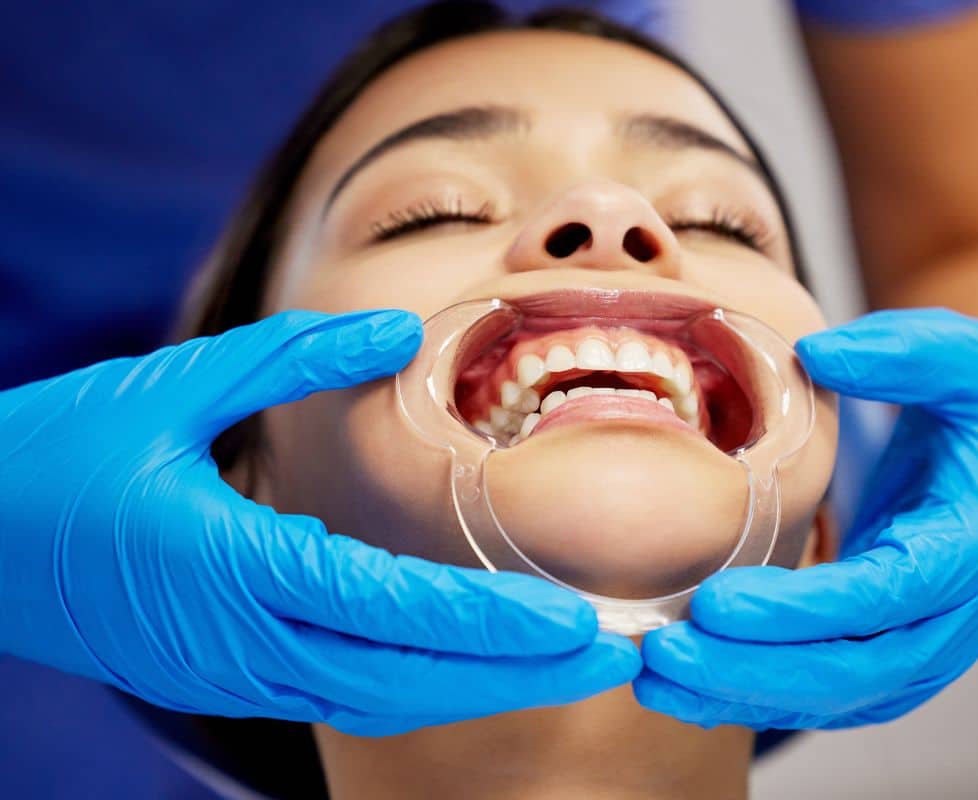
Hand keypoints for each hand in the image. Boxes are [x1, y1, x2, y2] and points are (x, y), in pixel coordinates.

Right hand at [0, 310, 637, 734]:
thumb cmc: (58, 454)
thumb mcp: (169, 385)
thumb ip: (289, 357)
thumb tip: (394, 328)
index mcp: (229, 565)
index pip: (383, 608)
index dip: (484, 622)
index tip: (574, 622)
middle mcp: (242, 637)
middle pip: (401, 677)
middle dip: (511, 673)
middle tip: (613, 657)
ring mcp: (234, 669)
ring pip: (380, 698)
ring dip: (477, 686)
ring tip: (568, 663)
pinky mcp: (230, 673)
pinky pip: (344, 694)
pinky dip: (421, 684)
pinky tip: (477, 664)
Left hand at [634, 309, 977, 728]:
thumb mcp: (972, 363)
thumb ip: (908, 350)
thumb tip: (821, 356)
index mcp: (968, 552)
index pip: (880, 598)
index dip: (799, 610)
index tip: (715, 601)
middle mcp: (946, 626)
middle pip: (846, 670)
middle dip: (750, 667)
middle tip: (664, 650)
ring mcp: (913, 662)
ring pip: (824, 700)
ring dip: (735, 695)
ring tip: (653, 676)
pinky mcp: (878, 676)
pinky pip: (811, 702)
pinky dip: (743, 702)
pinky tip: (676, 692)